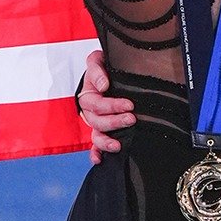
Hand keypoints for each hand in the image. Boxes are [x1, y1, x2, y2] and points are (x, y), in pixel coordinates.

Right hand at [79, 48, 134, 162]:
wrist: (109, 72)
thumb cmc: (104, 67)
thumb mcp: (98, 60)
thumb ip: (96, 68)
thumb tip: (103, 85)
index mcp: (89, 94)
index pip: (96, 103)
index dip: (112, 105)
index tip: (129, 104)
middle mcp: (90, 111)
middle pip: (97, 121)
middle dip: (114, 121)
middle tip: (131, 118)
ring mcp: (96, 122)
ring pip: (96, 135)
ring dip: (106, 141)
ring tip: (118, 144)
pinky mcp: (102, 131)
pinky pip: (95, 145)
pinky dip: (96, 153)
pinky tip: (99, 160)